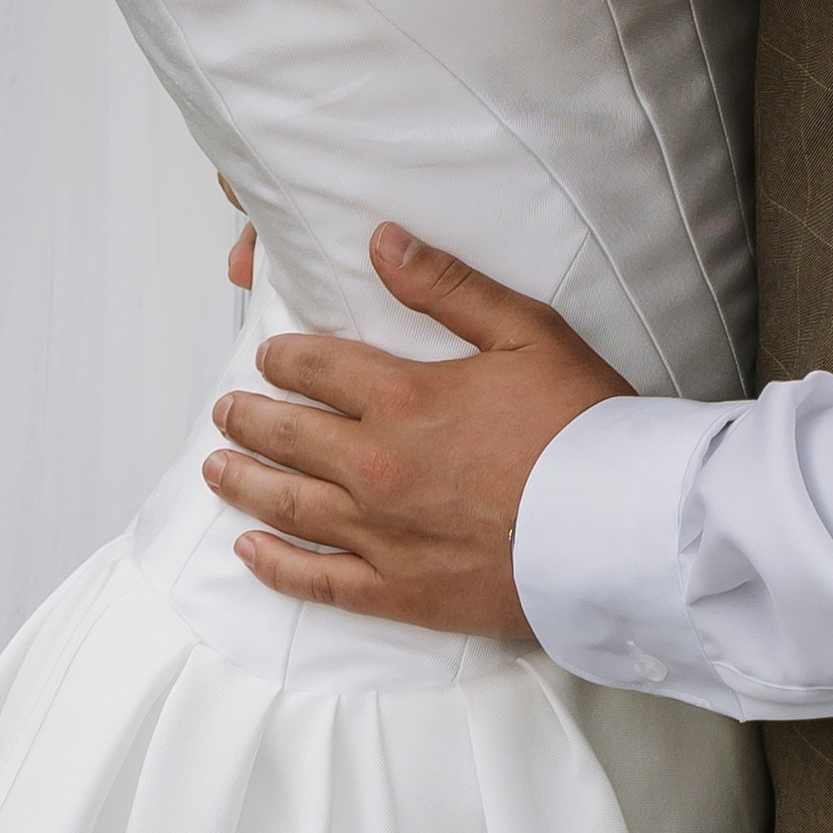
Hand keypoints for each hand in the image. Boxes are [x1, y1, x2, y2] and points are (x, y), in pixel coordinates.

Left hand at [203, 223, 628, 635]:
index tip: (269, 355)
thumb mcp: (527, 333)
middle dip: (248, 417)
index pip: (316, 367)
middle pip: (287, 435)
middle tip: (226, 410)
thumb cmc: (581, 426)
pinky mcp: (397, 590)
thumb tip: (383, 242)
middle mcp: (375, 465)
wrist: (615, 527)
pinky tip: (248, 552)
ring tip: (217, 468)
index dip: (285, 357)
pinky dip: (274, 565)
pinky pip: (316, 580)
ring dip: (244, 482)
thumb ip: (449, 287)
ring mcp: (380, 533)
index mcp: (403, 397)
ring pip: (287, 505)